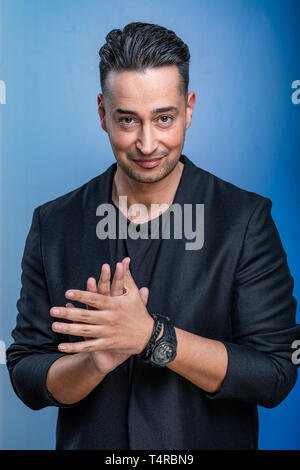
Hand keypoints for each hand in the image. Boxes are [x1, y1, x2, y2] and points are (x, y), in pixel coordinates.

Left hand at [51, 257, 151, 374]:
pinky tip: (62, 346)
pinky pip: (89, 346)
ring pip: (85, 331)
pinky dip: (75, 347)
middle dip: (68, 313)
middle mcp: (110, 318)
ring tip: (54, 325)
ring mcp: (108, 332)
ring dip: (68, 329)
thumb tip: (124, 261)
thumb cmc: (139, 313)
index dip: (82, 295)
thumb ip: (126, 278)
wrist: (149, 336)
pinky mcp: (107, 344)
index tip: (68, 292)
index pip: (96, 298)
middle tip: (53, 310)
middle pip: (86, 315)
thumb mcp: (134, 294)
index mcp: (115, 305)